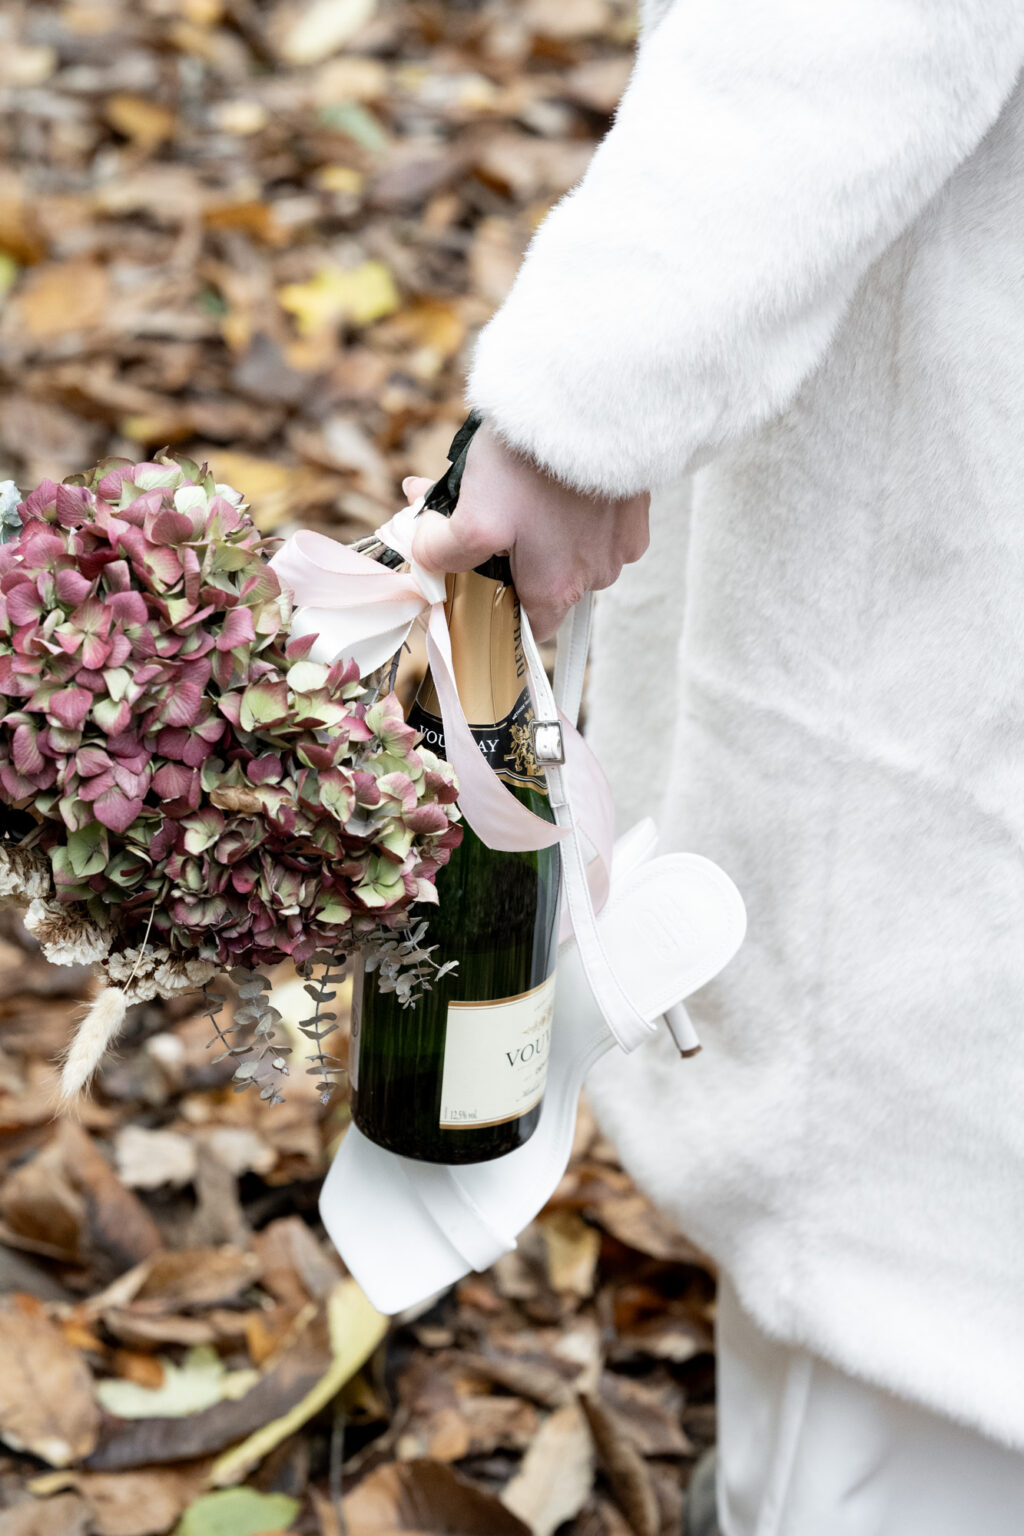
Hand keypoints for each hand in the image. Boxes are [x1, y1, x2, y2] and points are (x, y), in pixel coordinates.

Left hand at [404, 421, 649, 640]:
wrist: (593, 402)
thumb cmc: (534, 464)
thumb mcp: (473, 515)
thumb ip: (443, 551)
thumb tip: (427, 555)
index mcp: (557, 590)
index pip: (526, 626)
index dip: (494, 603)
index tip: (472, 572)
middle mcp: (596, 576)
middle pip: (545, 582)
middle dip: (509, 553)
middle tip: (479, 508)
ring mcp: (621, 542)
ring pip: (571, 549)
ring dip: (541, 525)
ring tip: (517, 481)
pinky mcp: (635, 508)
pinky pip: (598, 521)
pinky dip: (575, 504)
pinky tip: (555, 474)